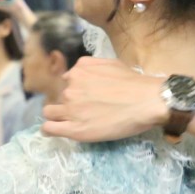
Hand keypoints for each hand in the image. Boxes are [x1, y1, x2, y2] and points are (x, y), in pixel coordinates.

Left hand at [41, 57, 165, 141]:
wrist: (145, 102)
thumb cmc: (133, 82)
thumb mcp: (109, 63)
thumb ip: (90, 66)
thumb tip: (78, 72)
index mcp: (78, 72)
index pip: (66, 82)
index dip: (74, 90)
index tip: (83, 97)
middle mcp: (70, 89)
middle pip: (58, 96)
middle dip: (66, 102)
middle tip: (81, 110)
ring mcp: (70, 110)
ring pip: (49, 112)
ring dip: (55, 115)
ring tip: (66, 121)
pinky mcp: (74, 129)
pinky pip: (50, 128)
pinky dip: (49, 129)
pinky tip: (53, 130)